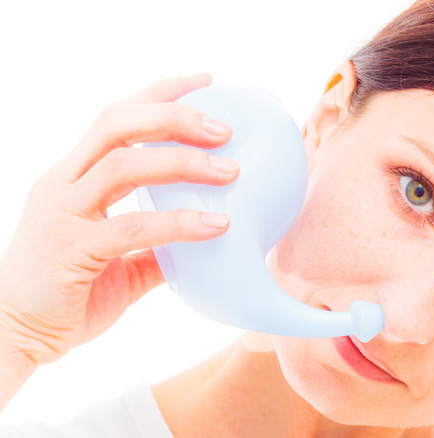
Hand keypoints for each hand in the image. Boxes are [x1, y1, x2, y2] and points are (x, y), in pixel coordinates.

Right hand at [0, 74, 238, 368]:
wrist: (14, 336)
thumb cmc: (66, 296)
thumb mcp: (120, 262)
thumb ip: (156, 246)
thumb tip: (204, 237)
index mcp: (73, 178)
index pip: (116, 120)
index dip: (158, 94)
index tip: (204, 81)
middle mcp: (63, 185)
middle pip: (115, 125)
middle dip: (172, 116)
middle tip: (225, 127)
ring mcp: (62, 214)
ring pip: (121, 167)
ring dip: (182, 162)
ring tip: (230, 170)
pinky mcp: (69, 251)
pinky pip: (131, 229)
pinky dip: (178, 223)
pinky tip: (218, 226)